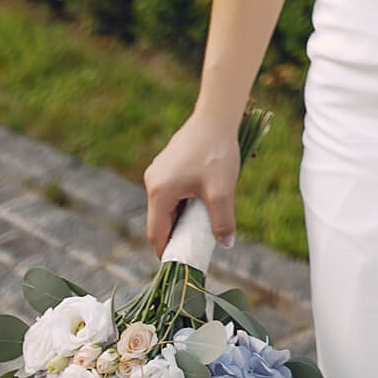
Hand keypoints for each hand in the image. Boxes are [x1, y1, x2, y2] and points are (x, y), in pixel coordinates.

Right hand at [143, 113, 240, 257]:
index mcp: (159, 192)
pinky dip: (184, 198)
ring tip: (203, 219)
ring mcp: (159, 169)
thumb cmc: (217, 153)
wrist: (217, 115)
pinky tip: (203, 195)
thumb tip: (225, 243)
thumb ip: (222, 221)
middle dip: (177, 233)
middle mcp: (153, 181)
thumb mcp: (222, 191)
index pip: (157, 234)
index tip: (181, 262)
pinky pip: (172, 188)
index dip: (168, 251)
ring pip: (167, 203)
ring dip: (182, 214)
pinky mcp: (168, 160)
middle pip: (161, 219)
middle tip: (196, 243)